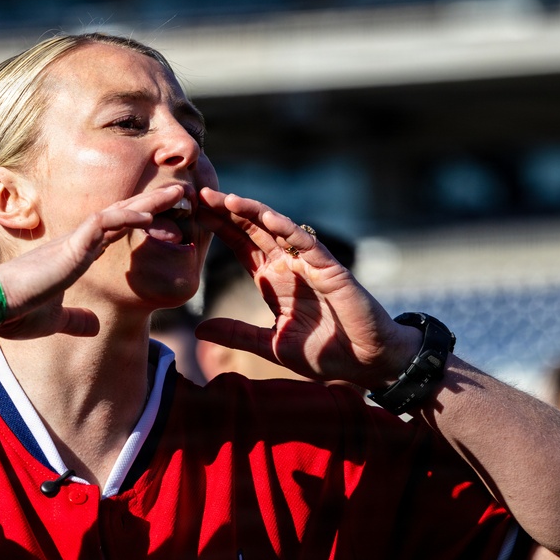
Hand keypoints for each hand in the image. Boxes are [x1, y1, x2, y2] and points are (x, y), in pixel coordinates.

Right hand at [0, 187, 184, 339]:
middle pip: (122, 215)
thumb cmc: (15, 313)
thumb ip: (75, 320)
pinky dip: (126, 217)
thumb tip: (94, 327)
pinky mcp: (69, 247)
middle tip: (181, 193)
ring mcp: (74, 242)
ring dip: (148, 203)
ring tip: (177, 194)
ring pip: (118, 212)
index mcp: (75, 257)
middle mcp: (77, 244)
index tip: (165, 218)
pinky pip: (102, 224)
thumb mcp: (54, 321)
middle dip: (152, 203)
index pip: (114, 232)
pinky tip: (148, 214)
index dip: (140, 222)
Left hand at [194, 188, 418, 387]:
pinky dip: (288, 229)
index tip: (193, 215)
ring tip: (228, 199)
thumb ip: (237, 334)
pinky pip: (307, 244)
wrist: (366, 363)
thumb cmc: (324, 352)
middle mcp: (288, 265)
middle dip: (228, 212)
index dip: (219, 229)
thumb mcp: (270, 345)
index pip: (240, 245)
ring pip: (277, 229)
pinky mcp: (330, 268)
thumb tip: (198, 330)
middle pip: (253, 230)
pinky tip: (268, 216)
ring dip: (254, 212)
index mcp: (272, 279)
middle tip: (200, 196)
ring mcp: (309, 263)